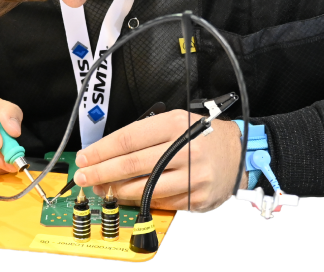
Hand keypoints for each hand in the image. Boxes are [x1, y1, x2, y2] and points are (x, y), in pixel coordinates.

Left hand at [73, 110, 247, 212]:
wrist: (240, 152)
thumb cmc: (202, 134)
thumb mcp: (176, 121)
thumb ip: (145, 135)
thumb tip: (107, 153)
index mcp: (176, 124)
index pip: (128, 139)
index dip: (101, 150)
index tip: (84, 157)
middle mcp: (185, 150)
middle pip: (131, 164)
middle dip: (101, 171)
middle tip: (83, 177)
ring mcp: (193, 177)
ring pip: (143, 188)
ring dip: (116, 191)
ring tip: (101, 189)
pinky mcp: (198, 199)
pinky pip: (161, 203)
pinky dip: (140, 201)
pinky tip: (127, 197)